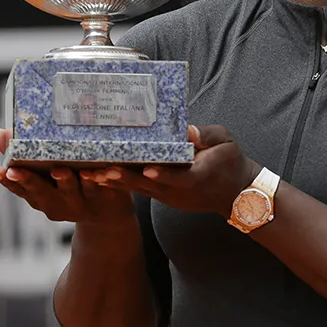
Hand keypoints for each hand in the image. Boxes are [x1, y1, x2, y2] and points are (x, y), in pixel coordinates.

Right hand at [0, 128, 135, 229]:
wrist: (109, 216)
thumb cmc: (70, 187)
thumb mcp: (46, 175)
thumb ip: (22, 154)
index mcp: (41, 197)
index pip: (20, 189)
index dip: (8, 181)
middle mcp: (57, 204)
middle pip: (41, 193)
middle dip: (29, 181)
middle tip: (17, 171)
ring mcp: (81, 203)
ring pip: (71, 192)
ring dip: (64, 182)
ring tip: (59, 170)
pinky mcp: (105, 198)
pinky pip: (100, 189)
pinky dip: (95, 181)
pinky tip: (93, 172)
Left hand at [89, 125, 258, 216]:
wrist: (236, 193)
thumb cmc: (231, 162)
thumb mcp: (227, 143)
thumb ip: (208, 136)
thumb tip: (189, 131)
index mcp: (197, 176)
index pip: (178, 177)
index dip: (163, 174)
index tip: (148, 170)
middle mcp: (178, 190)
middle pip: (148, 185)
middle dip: (125, 177)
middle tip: (102, 171)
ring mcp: (168, 196)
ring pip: (139, 188)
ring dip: (115, 182)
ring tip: (91, 175)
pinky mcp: (161, 196)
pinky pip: (139, 189)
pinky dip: (120, 183)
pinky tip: (100, 177)